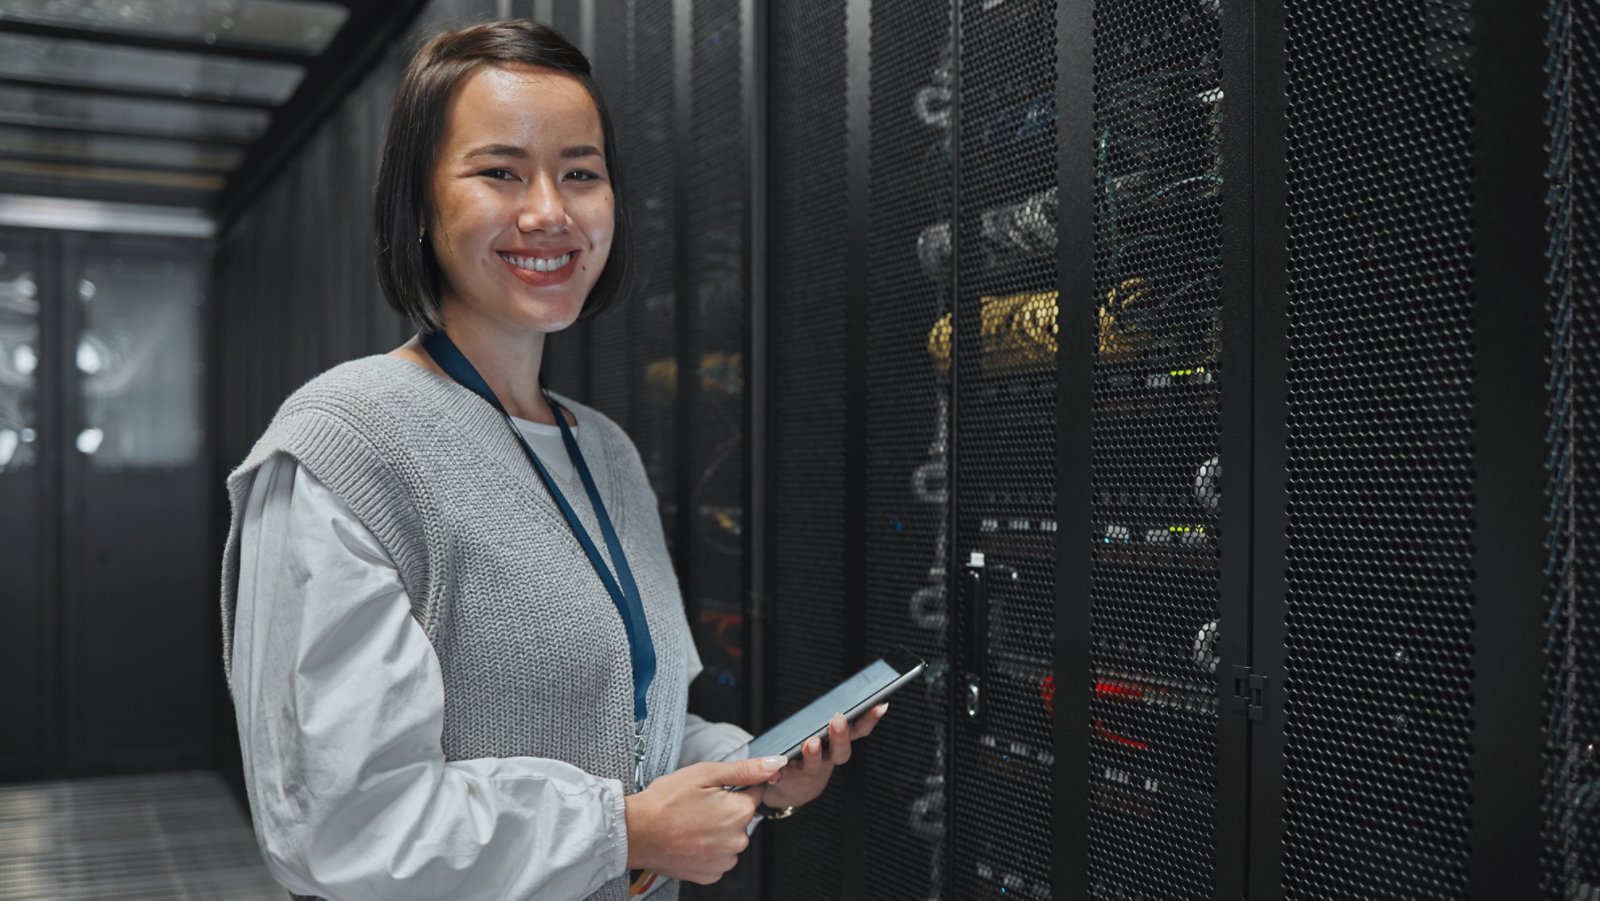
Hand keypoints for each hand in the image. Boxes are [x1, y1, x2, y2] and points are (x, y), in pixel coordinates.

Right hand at [624, 755, 785, 883]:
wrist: (635, 832)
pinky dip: (708, 849)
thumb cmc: (664, 802)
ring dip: (717, 830)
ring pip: (730, 838)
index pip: (754, 793)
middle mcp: (737, 840)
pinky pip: (719, 857)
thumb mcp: (705, 774)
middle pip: (742, 817)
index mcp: (739, 812)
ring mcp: (724, 861)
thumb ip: (744, 770)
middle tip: (697, 806)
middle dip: (725, 809)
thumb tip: (774, 764)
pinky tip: (690, 839)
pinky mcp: (711, 875)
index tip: (712, 791)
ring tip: (690, 823)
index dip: (733, 788)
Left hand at [761, 702, 888, 811]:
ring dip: (813, 755)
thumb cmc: (810, 752)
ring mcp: (808, 770)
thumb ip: (831, 719)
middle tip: (839, 720)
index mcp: (838, 744)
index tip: (880, 704)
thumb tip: (845, 689)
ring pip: (812, 765)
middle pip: (839, 752)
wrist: (794, 787)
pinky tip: (774, 768)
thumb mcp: (823, 734)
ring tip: (812, 743)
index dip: (870, 719)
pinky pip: (782, 775)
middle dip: (840, 736)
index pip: (859, 731)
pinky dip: (778, 772)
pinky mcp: (786, 778)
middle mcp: (827, 759)